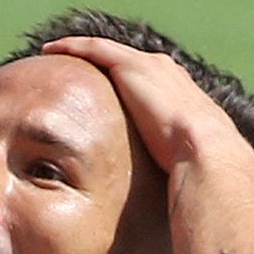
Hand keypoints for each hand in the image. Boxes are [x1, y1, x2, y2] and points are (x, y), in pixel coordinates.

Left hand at [41, 36, 253, 178]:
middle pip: (126, 61)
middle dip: (103, 63)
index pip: (149, 82)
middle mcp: (165, 72)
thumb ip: (173, 171)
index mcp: (180, 94)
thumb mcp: (185, 167)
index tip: (108, 91)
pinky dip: (72, 47)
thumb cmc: (200, 172)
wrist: (205, 155)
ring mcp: (147, 66)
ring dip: (80, 50)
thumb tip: (172, 206)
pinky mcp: (130, 67)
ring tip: (54, 53)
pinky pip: (93, 49)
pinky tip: (49, 50)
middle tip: (75, 68)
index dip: (127, 84)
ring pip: (106, 51)